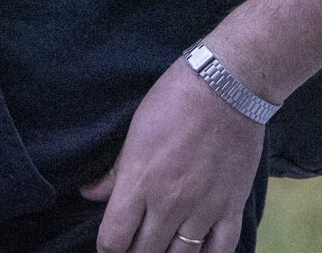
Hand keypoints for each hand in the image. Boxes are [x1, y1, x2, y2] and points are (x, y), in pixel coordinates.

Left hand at [79, 56, 263, 252]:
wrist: (227, 85)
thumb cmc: (175, 99)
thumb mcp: (135, 130)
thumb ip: (115, 171)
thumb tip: (89, 194)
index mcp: (140, 182)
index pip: (113, 239)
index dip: (108, 248)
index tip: (110, 243)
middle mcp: (169, 203)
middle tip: (134, 246)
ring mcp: (203, 208)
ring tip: (161, 248)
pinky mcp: (232, 206)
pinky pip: (220, 250)